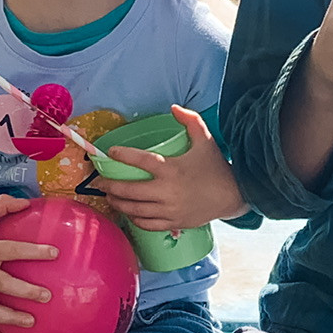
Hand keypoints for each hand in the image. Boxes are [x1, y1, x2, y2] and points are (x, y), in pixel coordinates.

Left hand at [100, 105, 247, 231]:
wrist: (233, 196)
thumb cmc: (217, 167)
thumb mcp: (205, 139)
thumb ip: (190, 120)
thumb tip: (173, 108)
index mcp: (172, 169)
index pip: (140, 160)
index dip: (122, 155)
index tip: (110, 152)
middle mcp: (167, 191)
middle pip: (129, 190)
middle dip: (109, 185)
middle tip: (99, 181)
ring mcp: (169, 210)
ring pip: (134, 209)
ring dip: (118, 202)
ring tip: (109, 196)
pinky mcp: (173, 223)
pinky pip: (146, 223)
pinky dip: (133, 218)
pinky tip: (128, 212)